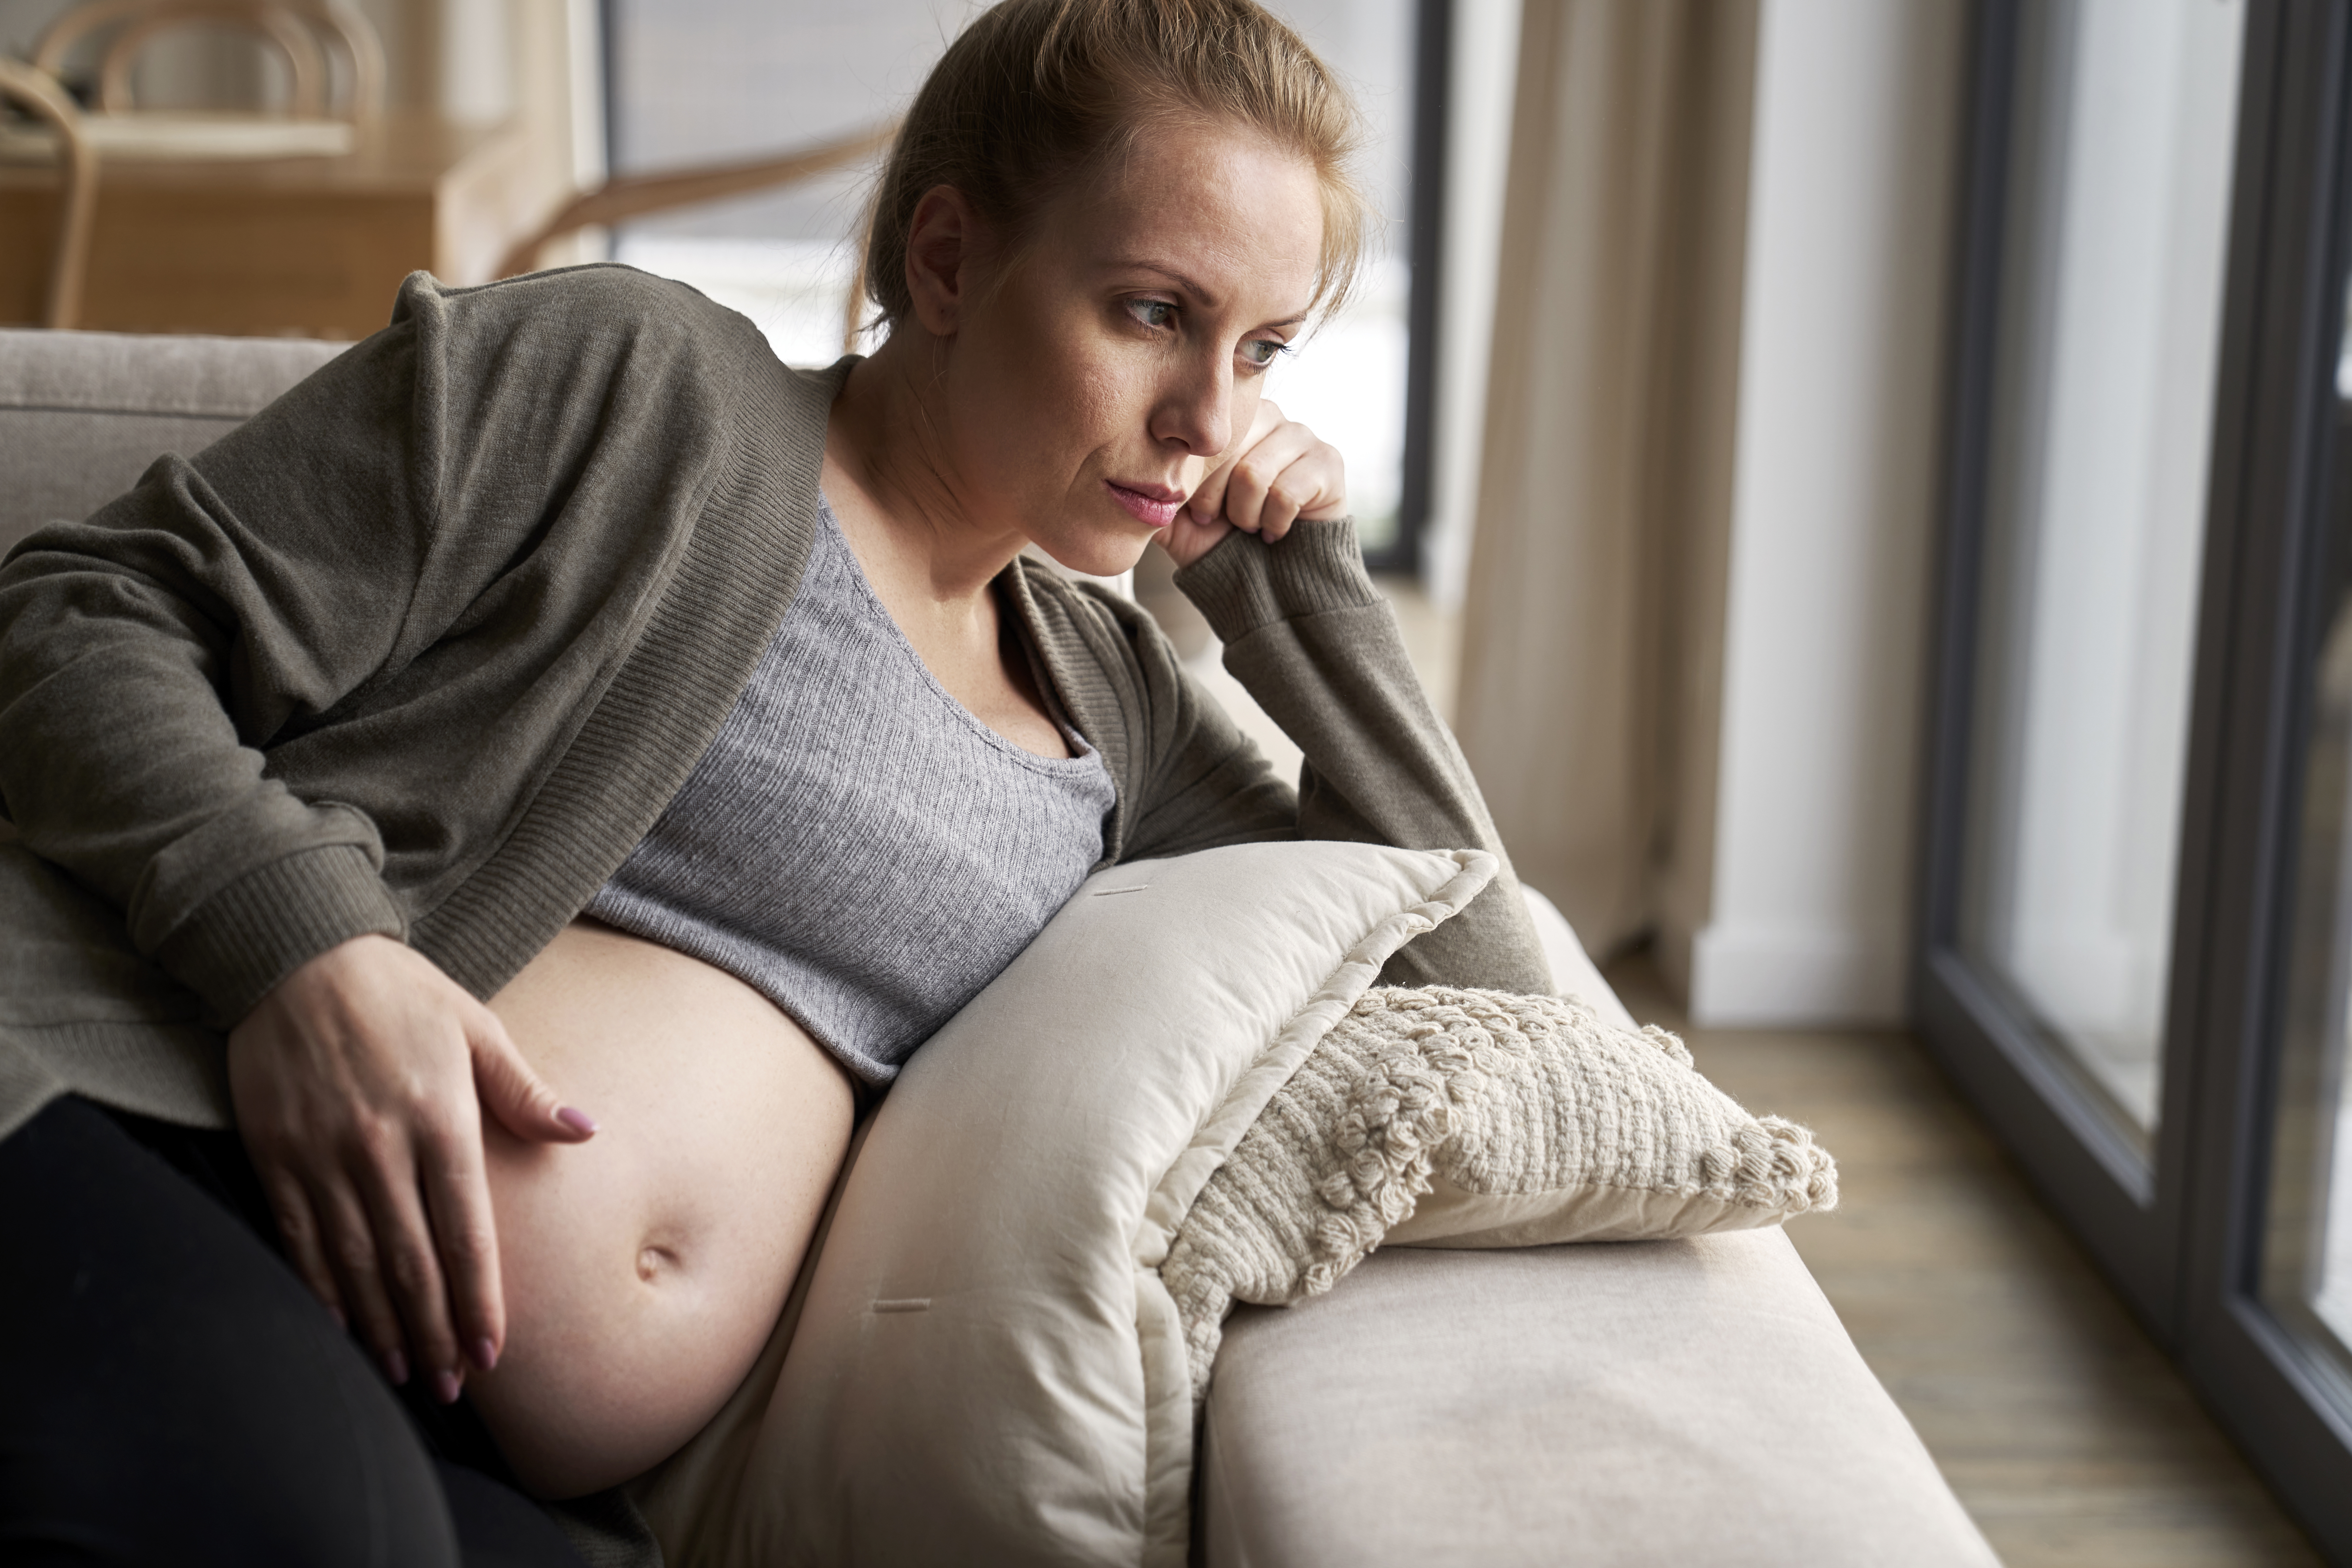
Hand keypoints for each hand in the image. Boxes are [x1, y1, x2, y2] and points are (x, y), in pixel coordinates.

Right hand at [227, 934, 594, 1401]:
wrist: (298, 953)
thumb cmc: (400, 994)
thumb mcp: (476, 1027)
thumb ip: (524, 1090)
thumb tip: (584, 1130)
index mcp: (438, 1118)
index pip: (466, 1230)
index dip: (479, 1297)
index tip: (494, 1349)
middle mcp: (379, 1146)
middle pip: (412, 1261)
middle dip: (435, 1330)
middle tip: (453, 1385)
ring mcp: (321, 1154)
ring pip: (356, 1263)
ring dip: (383, 1325)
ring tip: (408, 1371)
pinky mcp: (274, 1154)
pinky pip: (298, 1238)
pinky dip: (321, 1290)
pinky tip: (341, 1328)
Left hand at [1161, 399, 1346, 568]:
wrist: (1266, 583)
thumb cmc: (1219, 545)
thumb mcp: (1173, 515)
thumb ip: (1148, 486)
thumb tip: (1113, 468)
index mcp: (1231, 419)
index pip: (1202, 431)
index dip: (1196, 478)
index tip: (1197, 509)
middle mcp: (1270, 418)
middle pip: (1227, 445)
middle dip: (1216, 496)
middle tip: (1220, 521)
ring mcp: (1302, 437)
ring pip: (1255, 471)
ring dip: (1245, 513)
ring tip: (1248, 526)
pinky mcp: (1329, 464)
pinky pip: (1288, 490)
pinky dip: (1274, 522)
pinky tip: (1274, 532)